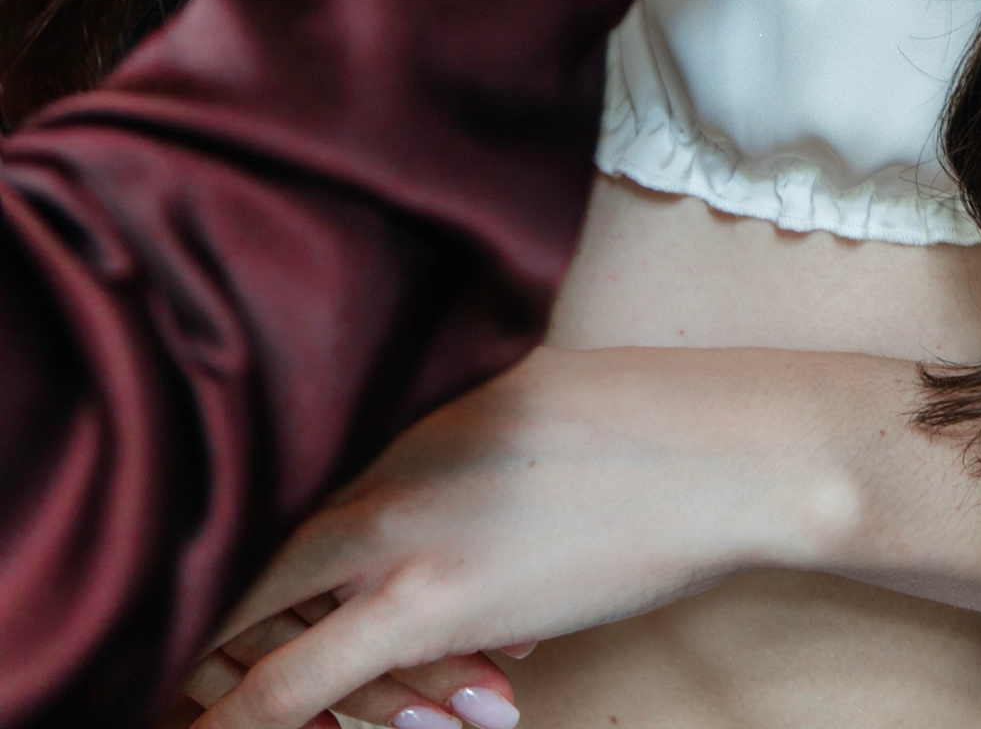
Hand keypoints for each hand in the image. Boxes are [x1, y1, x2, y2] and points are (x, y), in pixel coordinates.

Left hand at [179, 347, 855, 728]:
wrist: (722, 450)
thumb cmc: (638, 423)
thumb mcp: (514, 396)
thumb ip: (435, 439)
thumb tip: (402, 489)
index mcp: (395, 400)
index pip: (262, 461)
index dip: (206, 518)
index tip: (175, 558)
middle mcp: (377, 456)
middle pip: (237, 536)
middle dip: (185, 599)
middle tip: (145, 649)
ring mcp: (400, 533)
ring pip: (254, 614)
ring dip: (217, 665)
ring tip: (176, 700)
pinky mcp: (433, 604)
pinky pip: (304, 678)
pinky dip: (256, 711)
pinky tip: (228, 725)